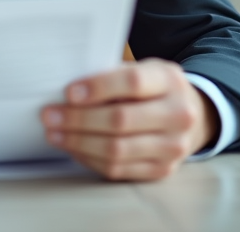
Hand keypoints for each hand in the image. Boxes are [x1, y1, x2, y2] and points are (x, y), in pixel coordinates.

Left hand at [41, 58, 218, 180]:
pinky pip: (118, 169)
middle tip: (50, 115)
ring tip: (54, 134)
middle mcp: (179, 115)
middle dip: (78, 119)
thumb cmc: (152, 88)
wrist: (189, 114)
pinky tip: (73, 148)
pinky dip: (89, 159)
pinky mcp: (162, 170)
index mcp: (170, 80)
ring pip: (117, 149)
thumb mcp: (141, 70)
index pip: (132, 83)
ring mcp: (173, 147)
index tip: (68, 92)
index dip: (98, 88)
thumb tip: (66, 90)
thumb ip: (111, 76)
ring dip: (78, 142)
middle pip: (121, 120)